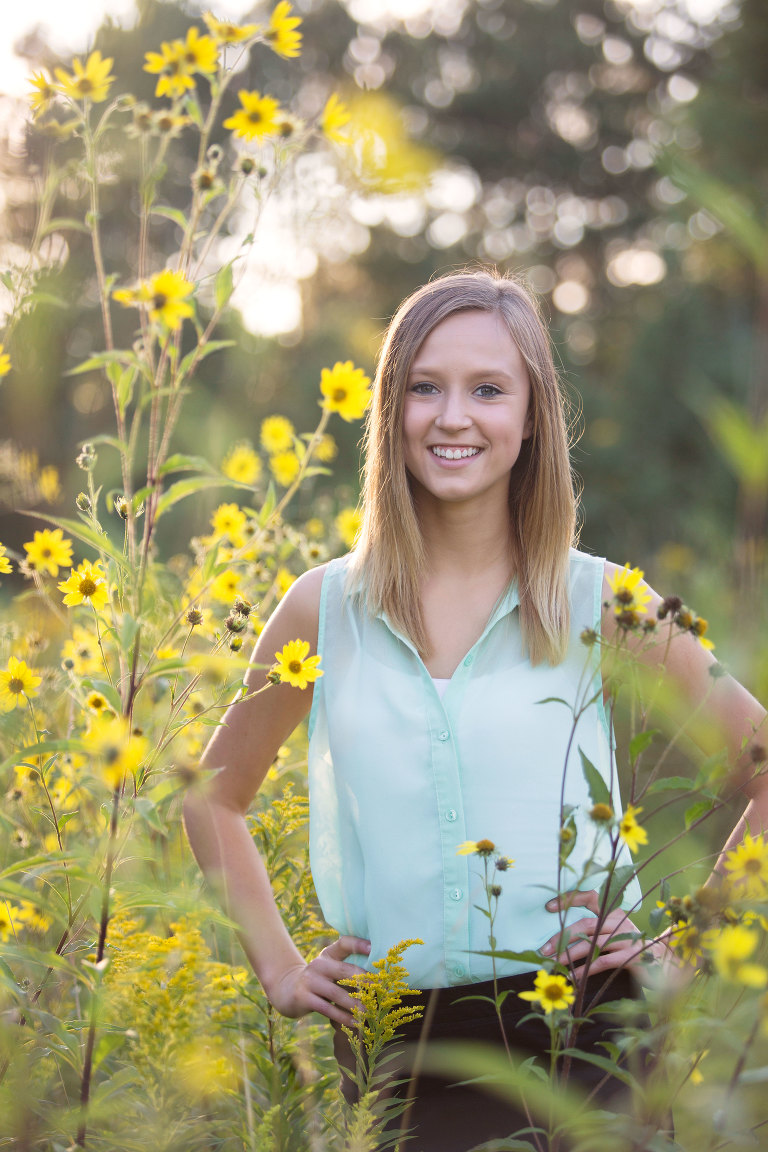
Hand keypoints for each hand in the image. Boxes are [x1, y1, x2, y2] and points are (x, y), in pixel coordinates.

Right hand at [267, 935, 371, 1025]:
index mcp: (328, 954)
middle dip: (363, 981)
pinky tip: (354, 1023)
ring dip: (354, 1004)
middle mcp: (318, 964)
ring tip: (369, 1013)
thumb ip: (347, 969)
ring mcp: (310, 981)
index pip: (344, 943)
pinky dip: (342, 1017)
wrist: (287, 990)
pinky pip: (327, 1009)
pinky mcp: (303, 997)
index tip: (373, 948)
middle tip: (379, 990)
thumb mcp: (329, 969)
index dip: (358, 944)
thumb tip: (378, 980)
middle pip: (344, 971)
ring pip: (336, 993)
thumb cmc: (319, 981)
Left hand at [541, 890, 664, 981]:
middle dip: (562, 936)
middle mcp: (620, 921)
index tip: (548, 907)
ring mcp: (626, 938)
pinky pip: (602, 961)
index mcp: (614, 911)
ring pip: (592, 943)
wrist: (664, 965)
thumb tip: (562, 936)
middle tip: (544, 949)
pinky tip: (573, 977)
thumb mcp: (615, 934)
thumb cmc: (631, 949)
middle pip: (585, 924)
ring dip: (570, 954)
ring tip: (554, 963)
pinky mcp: (630, 956)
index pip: (590, 896)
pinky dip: (585, 970)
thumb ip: (595, 930)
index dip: (569, 899)